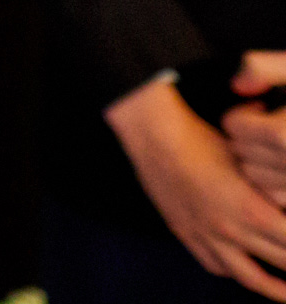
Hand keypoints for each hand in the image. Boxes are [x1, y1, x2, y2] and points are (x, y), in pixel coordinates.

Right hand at [106, 71, 285, 298]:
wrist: (153, 136)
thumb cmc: (202, 140)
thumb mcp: (248, 158)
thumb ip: (273, 184)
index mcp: (251, 211)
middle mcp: (231, 231)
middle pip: (281, 262)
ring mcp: (206, 236)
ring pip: (249, 277)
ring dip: (275, 289)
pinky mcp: (186, 233)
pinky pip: (215, 266)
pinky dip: (234, 273)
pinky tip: (245, 269)